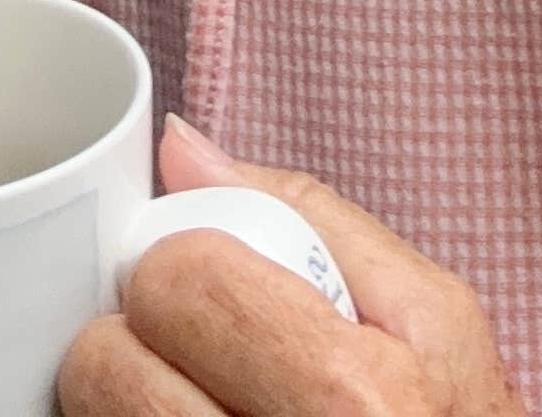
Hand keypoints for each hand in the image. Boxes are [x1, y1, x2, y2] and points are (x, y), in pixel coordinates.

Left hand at [58, 116, 527, 416]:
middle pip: (107, 368)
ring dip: (124, 405)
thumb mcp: (434, 321)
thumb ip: (312, 217)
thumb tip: (183, 149)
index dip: (184, 266)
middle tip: (195, 354)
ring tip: (197, 400)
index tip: (211, 283)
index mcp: (351, 402)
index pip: (180, 283)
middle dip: (139, 340)